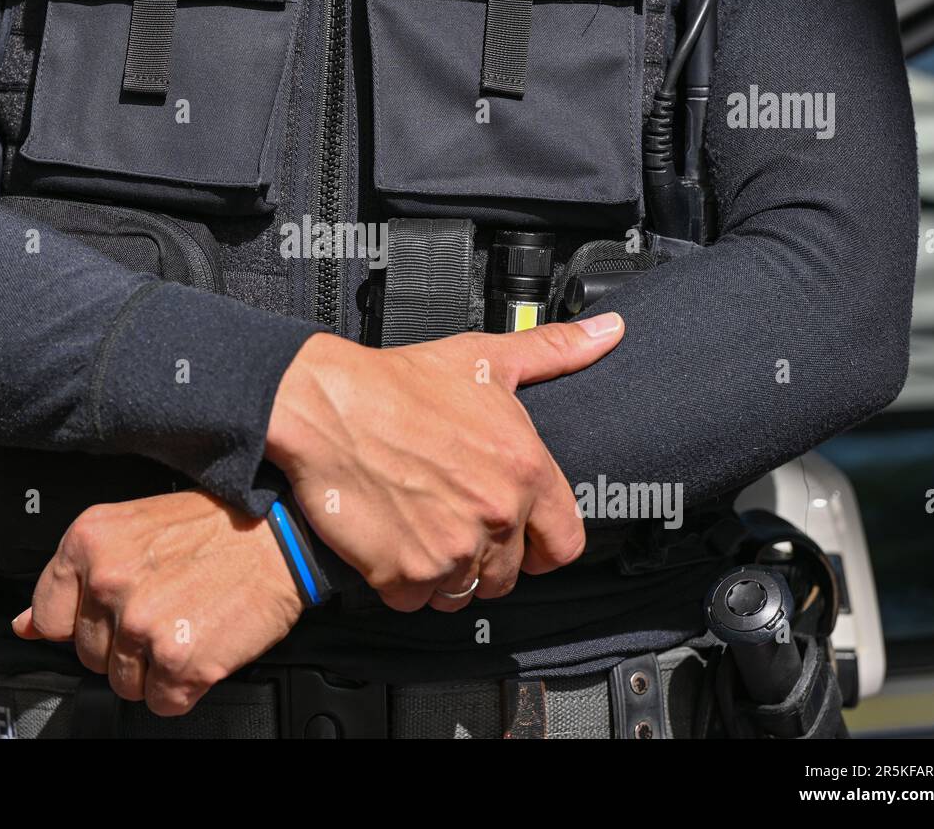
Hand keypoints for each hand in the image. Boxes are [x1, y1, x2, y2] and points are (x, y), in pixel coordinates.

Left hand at [12, 491, 302, 715]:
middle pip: (87, 655)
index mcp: (90, 540)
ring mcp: (143, 625)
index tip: (110, 610)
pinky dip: (184, 687)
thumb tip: (25, 625)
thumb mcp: (134, 527)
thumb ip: (76, 575)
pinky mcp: (181, 662)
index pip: (46, 617)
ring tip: (187, 622)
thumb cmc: (217, 525)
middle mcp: (110, 581)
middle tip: (165, 606)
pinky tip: (203, 644)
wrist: (283, 536)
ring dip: (154, 667)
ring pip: (123, 683)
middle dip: (123, 643)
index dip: (81, 620)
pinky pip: (162, 702)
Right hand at [265, 314, 624, 611]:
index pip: (564, 543)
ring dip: (446, 572)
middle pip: (508, 574)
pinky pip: (416, 601)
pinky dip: (404, 583)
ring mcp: (450, 550)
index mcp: (524, 470)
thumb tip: (608, 332)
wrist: (325, 405)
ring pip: (463, 592)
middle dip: (485, 556)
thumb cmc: (396, 384)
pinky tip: (393, 542)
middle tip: (453, 522)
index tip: (520, 536)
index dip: (541, 543)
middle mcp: (495, 515)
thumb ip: (554, 351)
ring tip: (421, 529)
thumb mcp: (484, 358)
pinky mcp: (403, 573)